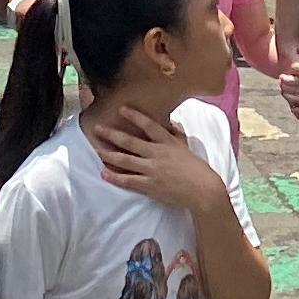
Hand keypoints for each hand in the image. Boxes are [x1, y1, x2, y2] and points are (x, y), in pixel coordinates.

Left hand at [94, 103, 234, 219]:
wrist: (202, 189)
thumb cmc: (196, 167)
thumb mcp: (186, 146)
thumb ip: (175, 134)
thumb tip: (169, 123)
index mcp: (167, 141)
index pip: (148, 125)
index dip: (134, 116)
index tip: (121, 109)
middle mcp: (157, 153)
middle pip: (130, 142)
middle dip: (112, 134)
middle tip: (97, 128)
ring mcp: (151, 169)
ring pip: (125, 160)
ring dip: (109, 154)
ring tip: (96, 149)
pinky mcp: (149, 186)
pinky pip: (128, 180)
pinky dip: (114, 177)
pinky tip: (104, 173)